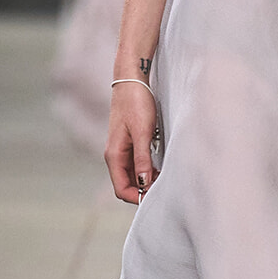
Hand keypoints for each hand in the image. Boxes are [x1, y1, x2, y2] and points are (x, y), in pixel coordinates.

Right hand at [105, 82, 158, 202]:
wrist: (131, 80)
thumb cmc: (136, 103)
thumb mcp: (142, 131)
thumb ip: (142, 158)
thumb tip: (144, 183)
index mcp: (114, 155)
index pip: (121, 189)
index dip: (137, 197)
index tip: (156, 196)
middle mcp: (115, 156)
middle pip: (126, 185)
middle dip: (143, 191)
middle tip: (164, 188)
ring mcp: (121, 150)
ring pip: (132, 176)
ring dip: (146, 181)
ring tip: (164, 177)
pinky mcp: (128, 144)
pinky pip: (135, 165)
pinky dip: (146, 170)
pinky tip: (159, 167)